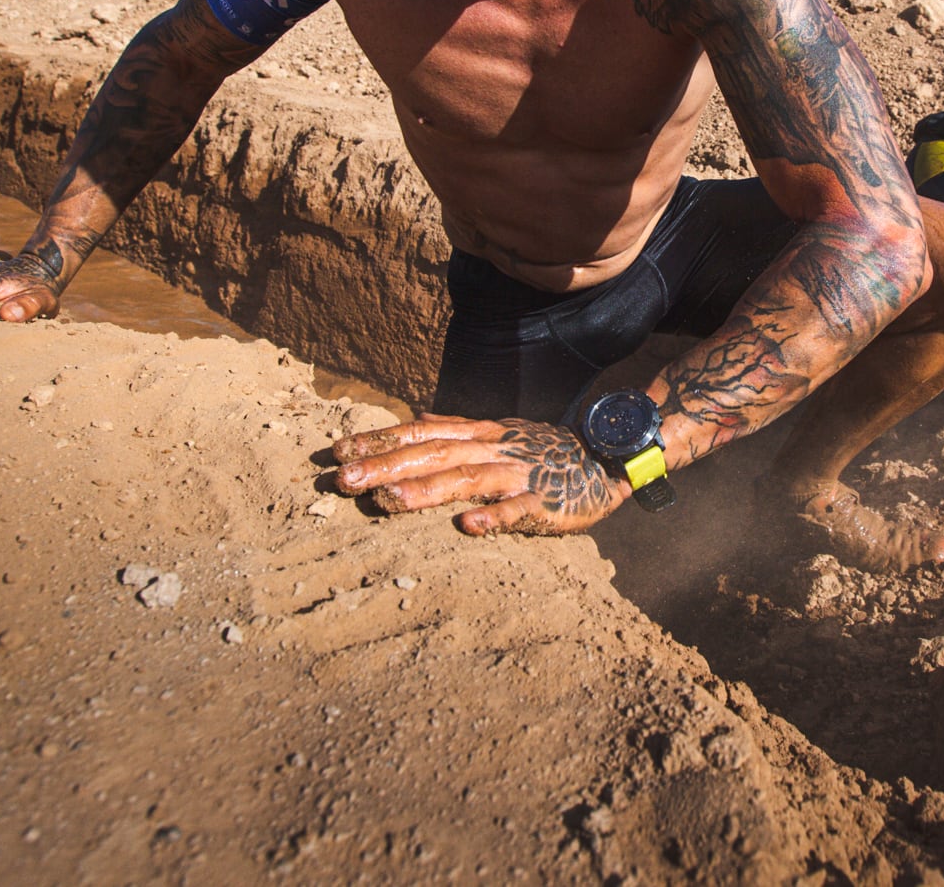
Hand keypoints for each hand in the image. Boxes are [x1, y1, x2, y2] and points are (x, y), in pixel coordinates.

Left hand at [330, 414, 623, 535]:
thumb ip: (457, 429)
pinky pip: (516, 511)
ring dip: (425, 490)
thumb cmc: (543, 453)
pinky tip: (467, 527)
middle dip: (386, 465)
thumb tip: (420, 416)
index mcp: (479, 434)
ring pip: (466, 480)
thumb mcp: (498, 434)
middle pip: (433, 455)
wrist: (605, 462)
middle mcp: (492, 449)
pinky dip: (493, 517)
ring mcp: (517, 475)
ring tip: (386, 501)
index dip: (381, 440)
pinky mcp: (542, 503)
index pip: (422, 433)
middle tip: (343, 480)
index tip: (338, 451)